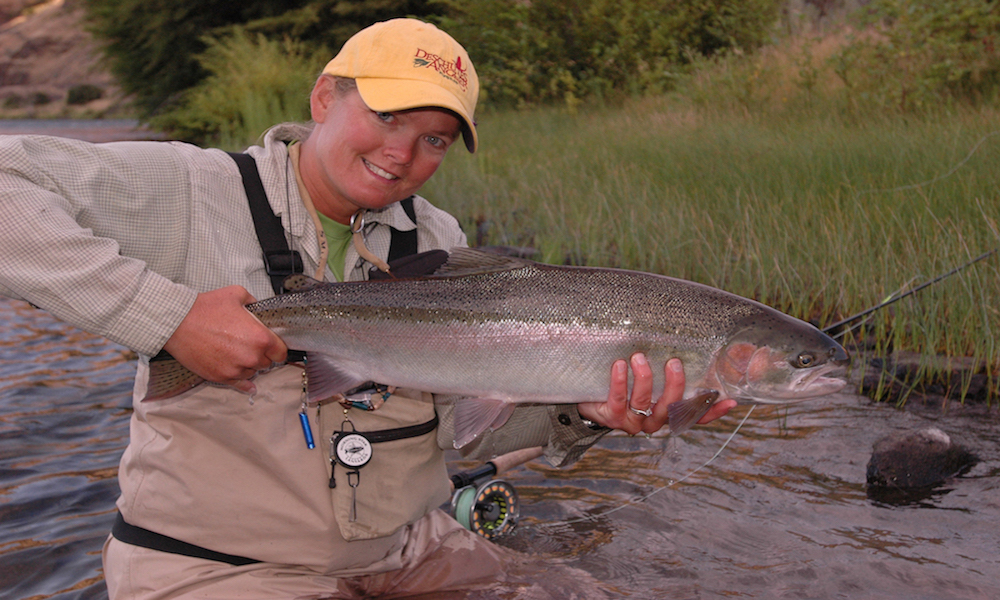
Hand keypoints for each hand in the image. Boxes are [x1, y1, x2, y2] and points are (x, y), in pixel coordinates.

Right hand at [162, 286, 286, 394]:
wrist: (178, 322)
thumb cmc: (204, 309)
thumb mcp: (237, 294)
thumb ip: (253, 302)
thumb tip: (257, 307)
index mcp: (260, 337)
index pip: (281, 352)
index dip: (278, 349)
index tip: (274, 347)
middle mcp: (250, 356)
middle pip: (266, 363)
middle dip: (261, 355)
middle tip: (249, 345)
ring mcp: (235, 369)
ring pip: (252, 372)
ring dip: (248, 365)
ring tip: (236, 352)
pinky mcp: (220, 376)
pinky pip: (239, 385)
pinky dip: (243, 384)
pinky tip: (249, 386)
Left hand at [578, 354, 736, 434]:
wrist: (590, 399)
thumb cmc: (626, 383)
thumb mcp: (649, 377)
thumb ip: (666, 368)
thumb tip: (685, 340)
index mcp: (667, 412)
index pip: (695, 415)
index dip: (712, 410)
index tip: (729, 399)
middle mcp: (653, 420)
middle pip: (671, 408)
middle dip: (675, 386)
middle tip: (674, 363)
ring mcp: (633, 421)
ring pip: (645, 402)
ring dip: (644, 378)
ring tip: (639, 357)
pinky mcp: (612, 417)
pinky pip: (619, 399)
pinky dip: (620, 381)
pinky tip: (619, 365)